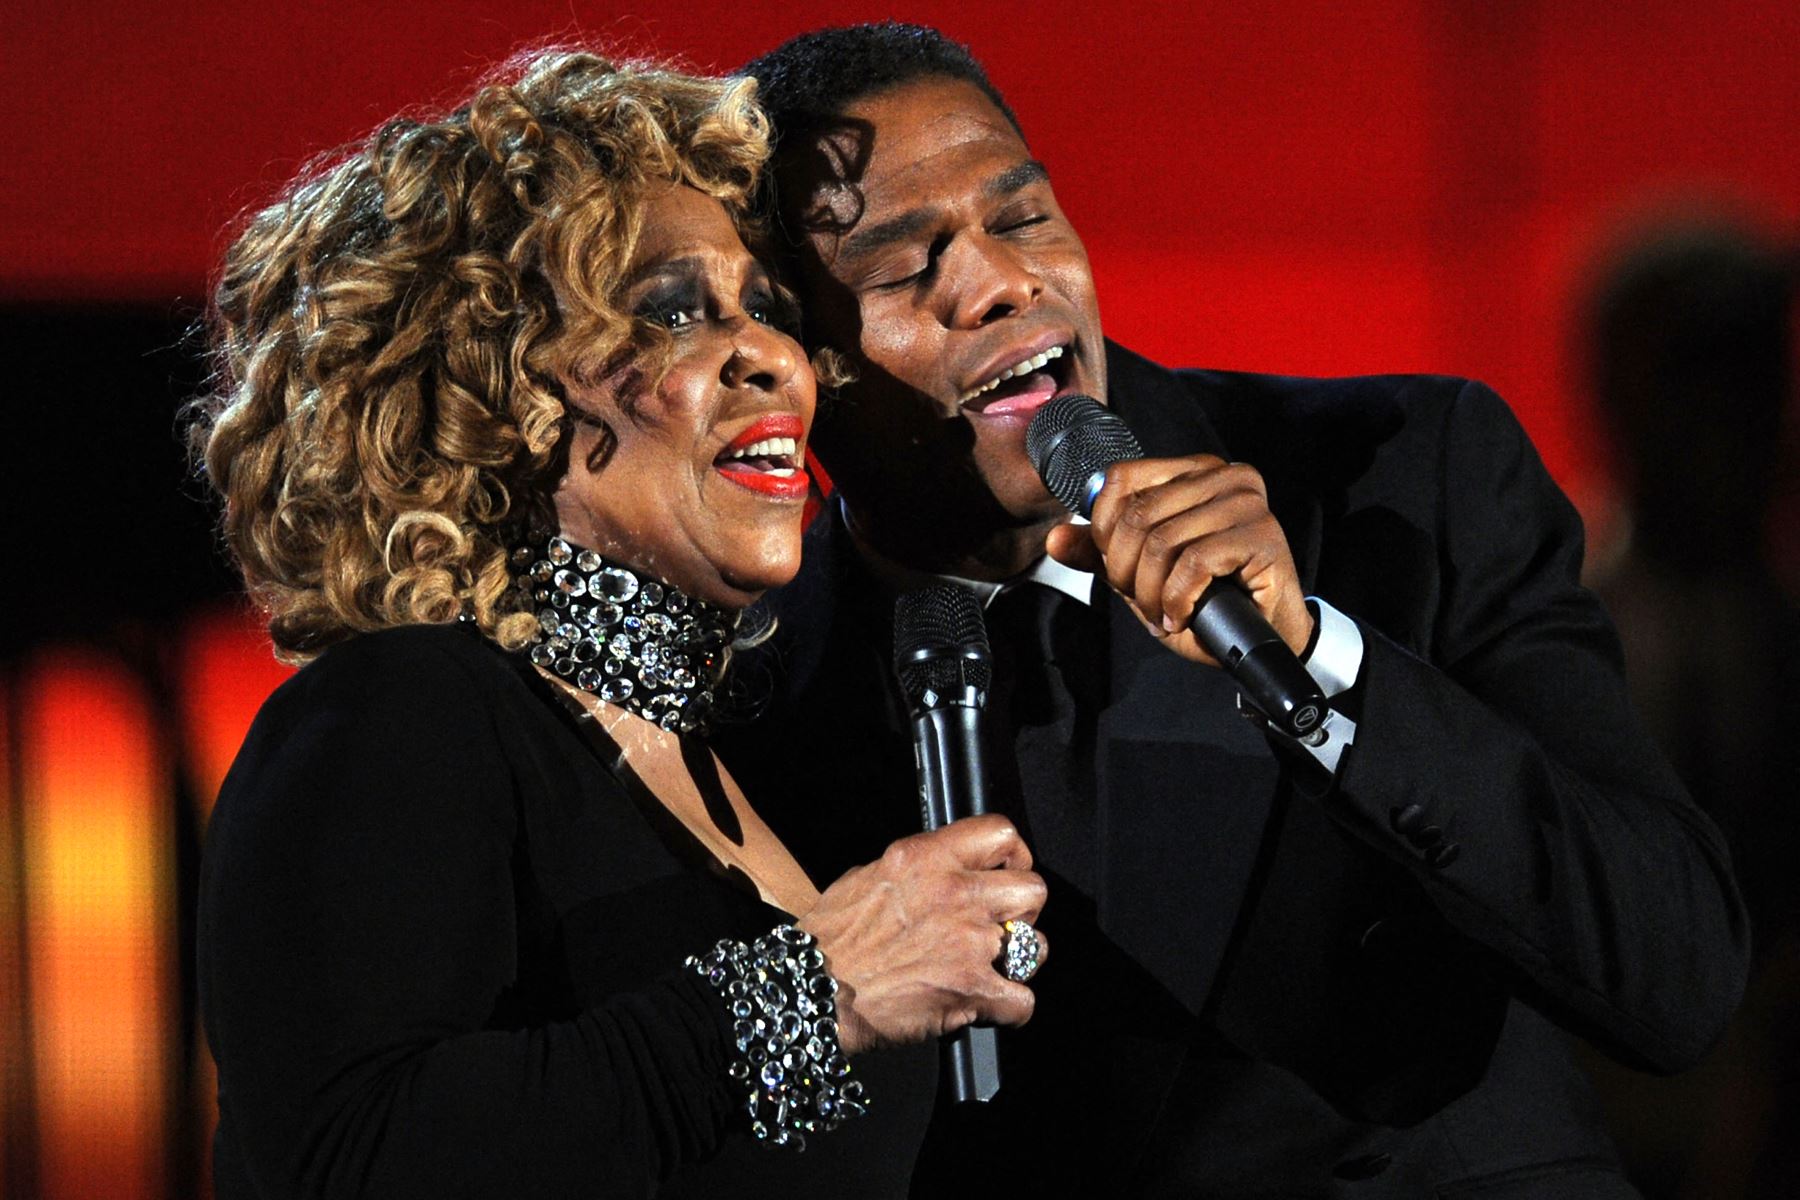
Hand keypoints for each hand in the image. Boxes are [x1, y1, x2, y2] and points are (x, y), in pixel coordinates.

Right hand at [797, 814, 1046, 1054]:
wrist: (814, 991)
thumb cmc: (830, 938)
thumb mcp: (866, 876)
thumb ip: (914, 870)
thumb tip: (939, 874)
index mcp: (928, 858)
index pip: (1000, 833)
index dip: (1014, 855)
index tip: (1005, 873)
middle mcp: (955, 893)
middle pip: (1034, 889)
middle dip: (1025, 910)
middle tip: (1002, 924)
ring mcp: (968, 942)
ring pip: (1037, 946)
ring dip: (1019, 960)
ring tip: (994, 968)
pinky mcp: (971, 990)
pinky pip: (1023, 1000)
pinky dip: (1012, 1009)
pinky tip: (991, 1007)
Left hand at [1044, 454, 1312, 666]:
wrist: (1264, 639)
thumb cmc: (1208, 601)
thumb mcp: (1143, 575)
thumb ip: (1101, 553)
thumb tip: (1055, 539)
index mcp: (1193, 470)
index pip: (1120, 479)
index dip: (1105, 532)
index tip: (1120, 572)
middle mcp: (1224, 475)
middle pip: (1137, 516)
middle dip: (1126, 572)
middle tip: (1143, 603)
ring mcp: (1246, 502)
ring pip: (1161, 542)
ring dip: (1152, 593)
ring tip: (1163, 614)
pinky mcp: (1262, 534)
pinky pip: (1193, 563)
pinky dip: (1177, 600)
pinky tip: (1182, 616)